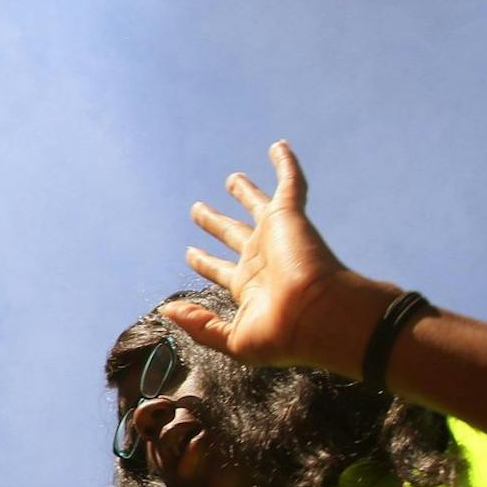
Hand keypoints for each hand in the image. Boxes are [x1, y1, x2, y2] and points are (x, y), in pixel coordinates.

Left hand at [173, 141, 384, 375]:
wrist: (321, 315)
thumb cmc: (283, 333)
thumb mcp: (233, 338)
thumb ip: (199, 323)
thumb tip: (166, 311)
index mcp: (249, 286)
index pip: (221, 269)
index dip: (204, 261)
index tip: (190, 253)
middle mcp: (261, 258)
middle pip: (233, 234)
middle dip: (214, 223)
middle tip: (197, 209)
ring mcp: (277, 236)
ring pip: (257, 205)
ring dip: (245, 191)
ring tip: (231, 178)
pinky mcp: (292, 216)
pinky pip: (290, 182)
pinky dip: (285, 164)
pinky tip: (278, 147)